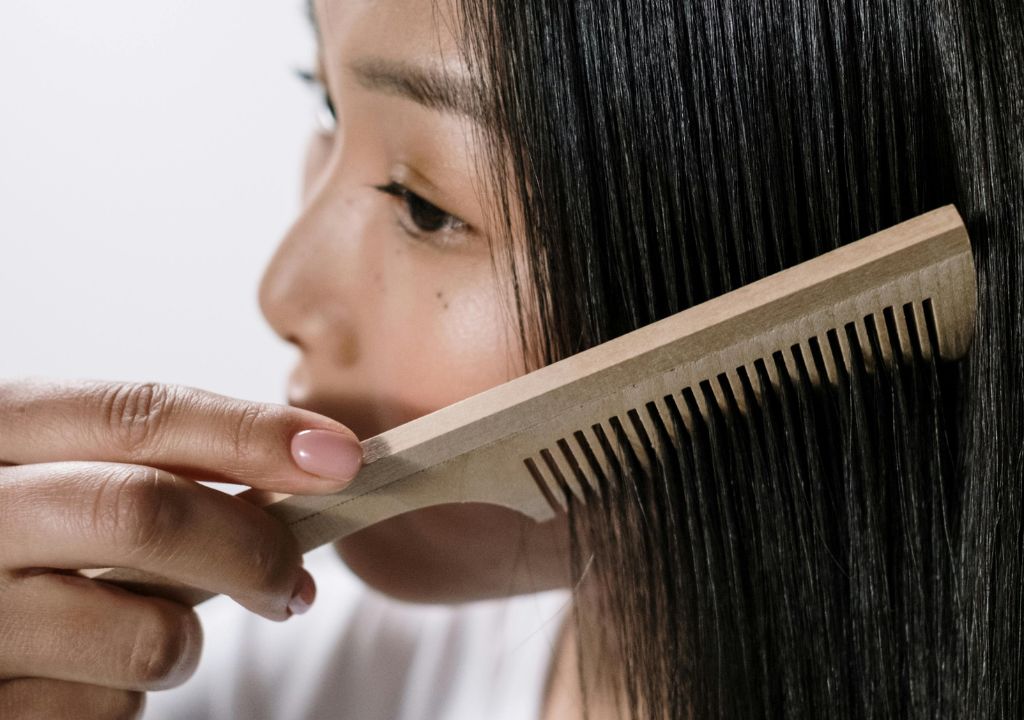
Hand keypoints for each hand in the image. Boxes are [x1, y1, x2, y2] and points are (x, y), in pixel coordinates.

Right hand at [0, 379, 363, 718]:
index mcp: (3, 432)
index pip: (138, 414)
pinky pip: (107, 710)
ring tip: (161, 636)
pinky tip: (89, 676)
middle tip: (295, 584)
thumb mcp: (67, 478)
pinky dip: (129, 698)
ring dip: (188, 641)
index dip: (251, 433)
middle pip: (146, 512)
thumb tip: (308, 470)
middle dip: (250, 548)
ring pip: (148, 631)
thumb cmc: (29, 543)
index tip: (340, 458)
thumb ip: (159, 468)